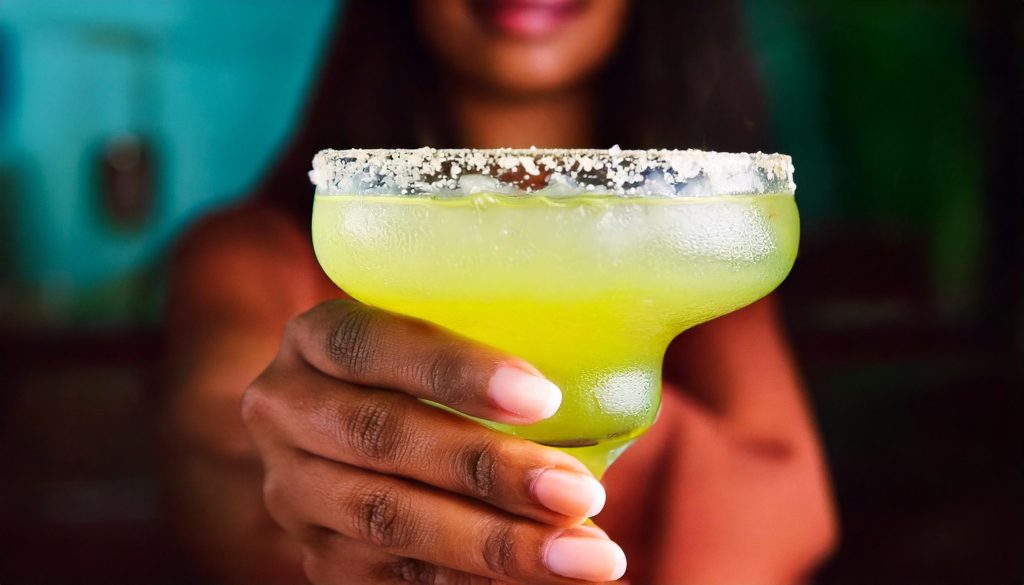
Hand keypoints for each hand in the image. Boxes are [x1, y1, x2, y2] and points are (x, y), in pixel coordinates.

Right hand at [241, 300, 627, 583]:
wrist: (342, 436)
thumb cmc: (419, 375)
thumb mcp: (432, 336)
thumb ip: (493, 334)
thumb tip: (627, 341)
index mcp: (316, 338)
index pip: (371, 345)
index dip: (452, 371)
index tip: (541, 397)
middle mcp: (287, 411)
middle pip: (382, 437)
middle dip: (487, 470)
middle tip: (578, 492)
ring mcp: (294, 492)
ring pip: (391, 520)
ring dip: (495, 544)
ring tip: (587, 554)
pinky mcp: (317, 557)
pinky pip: (396, 575)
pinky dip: (473, 579)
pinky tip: (541, 577)